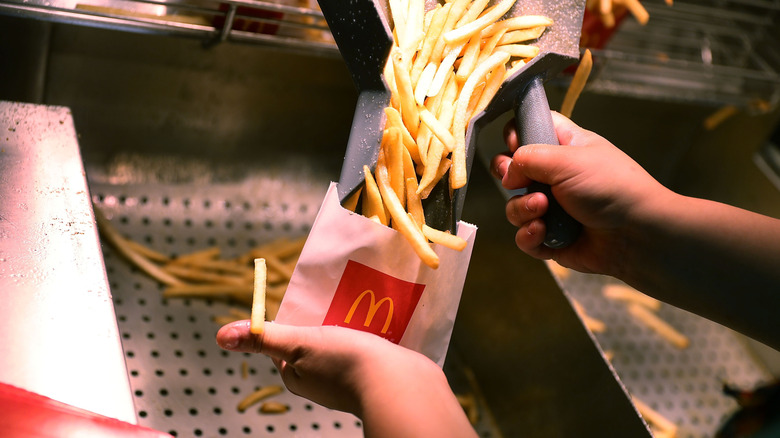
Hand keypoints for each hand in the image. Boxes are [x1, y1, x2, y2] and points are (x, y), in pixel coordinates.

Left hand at [216, 322, 475, 437]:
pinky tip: (379, 323)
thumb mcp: (299, 343)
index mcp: (299, 377)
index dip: (295, 320)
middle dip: (325, 320)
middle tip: (337, 299)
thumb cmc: (346, 363)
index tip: (308, 302)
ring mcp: (350, 381)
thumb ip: (264, 338)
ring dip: (350, 326)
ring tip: (360, 306)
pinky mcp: (376, 377)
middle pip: (316, 342)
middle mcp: (322, 383)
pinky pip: (368, 351)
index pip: (287, 343)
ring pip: (344, 345)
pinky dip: (370, 337)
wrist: (400, 385)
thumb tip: (222, 335)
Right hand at [490, 111, 670, 275]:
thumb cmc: (611, 187)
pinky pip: (524, 237)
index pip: (530, 130)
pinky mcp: (551, 238)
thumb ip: (528, 157)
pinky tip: (542, 232)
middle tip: (517, 182)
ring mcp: (552, 209)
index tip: (514, 144)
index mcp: (564, 147)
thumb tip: (508, 174)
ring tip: (543, 211)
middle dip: (509, 177)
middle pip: (512, 170)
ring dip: (522, 209)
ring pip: (515, 206)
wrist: (638, 235)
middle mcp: (555, 177)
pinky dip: (528, 236)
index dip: (516, 135)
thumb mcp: (568, 159)